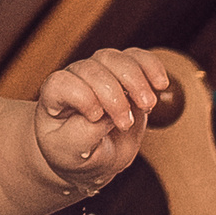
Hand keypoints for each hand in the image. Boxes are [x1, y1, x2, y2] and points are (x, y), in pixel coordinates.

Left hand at [36, 47, 168, 187]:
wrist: (93, 156)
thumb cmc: (74, 154)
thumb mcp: (72, 154)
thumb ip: (84, 134)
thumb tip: (108, 115)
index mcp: (54, 97)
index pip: (63, 83)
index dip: (82, 97)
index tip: (96, 118)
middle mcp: (75, 78)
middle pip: (93, 69)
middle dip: (114, 95)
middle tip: (126, 124)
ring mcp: (100, 72)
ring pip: (117, 59)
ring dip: (136, 81)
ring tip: (148, 105)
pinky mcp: (124, 73)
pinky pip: (138, 58)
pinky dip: (152, 67)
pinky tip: (161, 85)